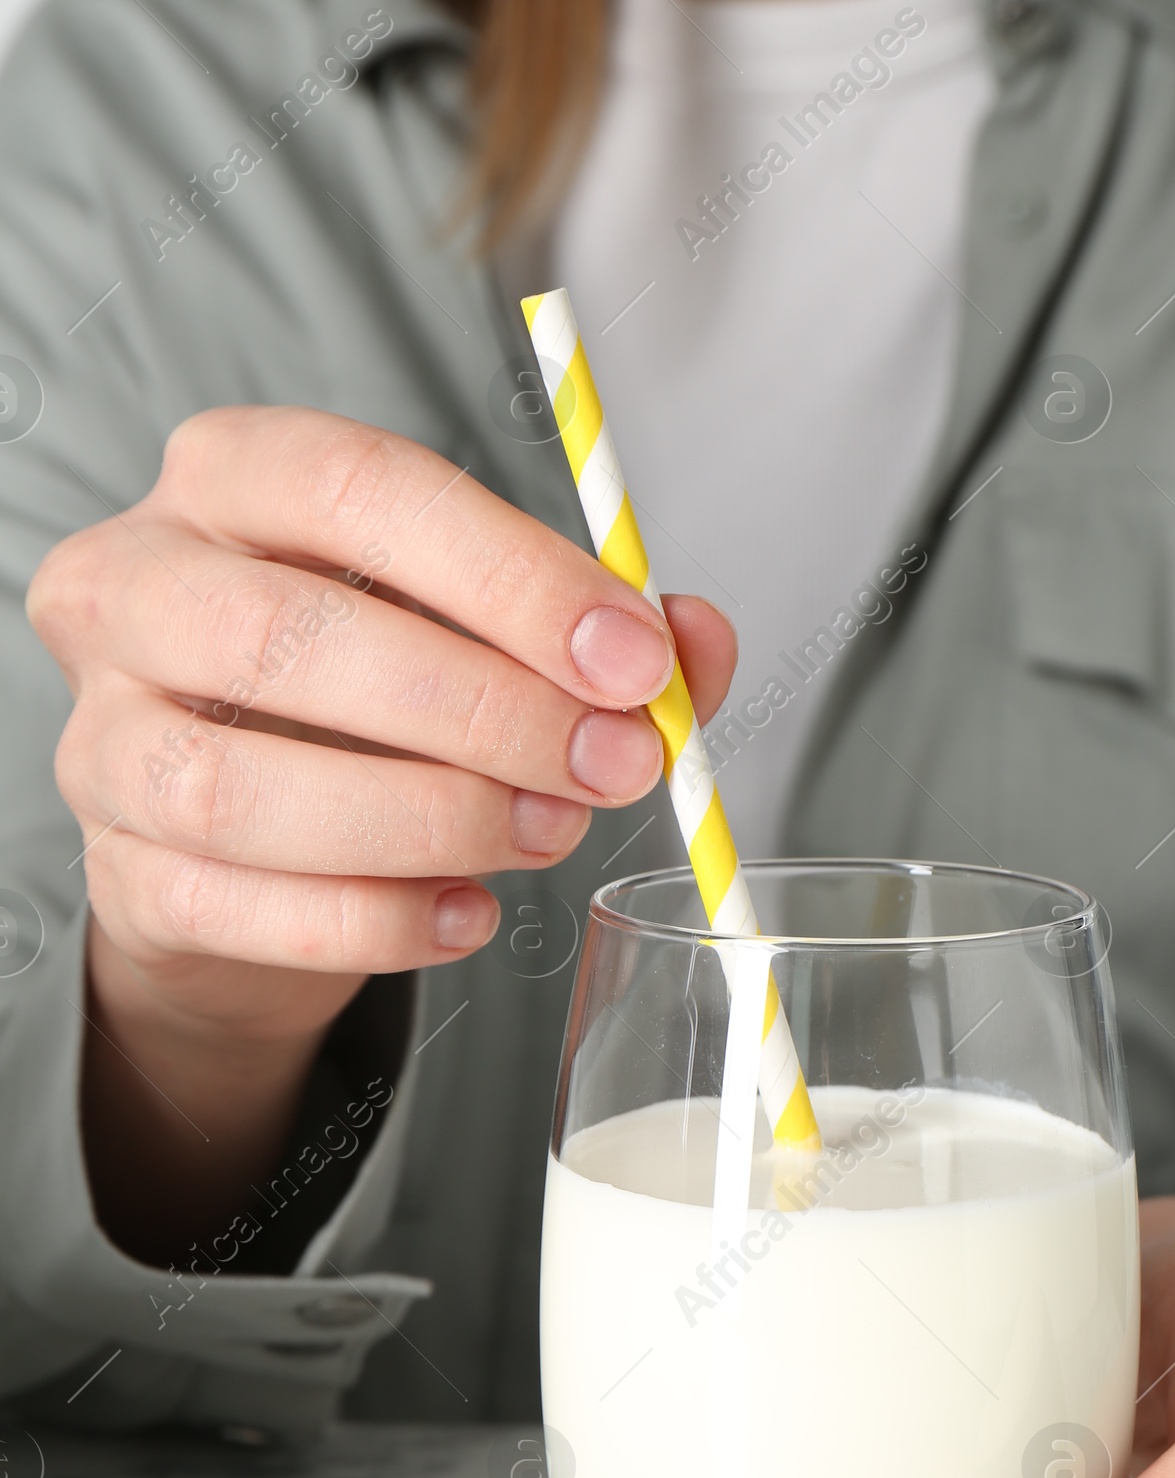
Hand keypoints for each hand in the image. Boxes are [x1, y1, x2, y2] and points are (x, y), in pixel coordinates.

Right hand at [26, 407, 735, 1255]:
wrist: (244, 848)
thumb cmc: (364, 706)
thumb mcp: (477, 633)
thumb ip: (592, 633)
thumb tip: (695, 641)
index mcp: (232, 479)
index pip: (359, 489)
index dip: (509, 576)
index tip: (631, 657)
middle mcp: (134, 589)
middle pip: (290, 638)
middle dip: (483, 712)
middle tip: (611, 765)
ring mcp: (103, 739)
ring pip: (244, 792)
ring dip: (429, 822)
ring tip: (546, 835)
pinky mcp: (119, 875)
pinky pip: (238, 909)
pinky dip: (373, 924)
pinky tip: (467, 917)